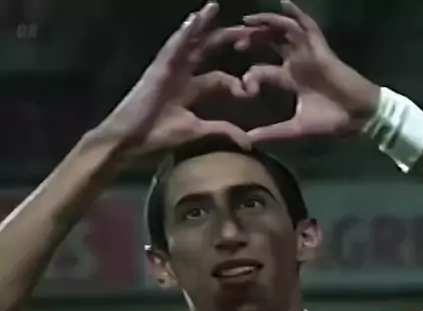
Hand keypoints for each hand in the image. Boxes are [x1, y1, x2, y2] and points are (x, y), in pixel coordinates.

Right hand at [93, 2, 251, 153]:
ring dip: (202, 25)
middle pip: (206, 52)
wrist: (128, 141)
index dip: (237, 83)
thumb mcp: (196, 132)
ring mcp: (168, 70)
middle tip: (247, 29)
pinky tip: (195, 19)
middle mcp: (180, 76)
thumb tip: (248, 144)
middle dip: (226, 40)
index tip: (252, 91)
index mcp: (189, 91)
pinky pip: (173, 47)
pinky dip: (184, 33)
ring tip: (214, 7)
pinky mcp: (158, 69)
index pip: (219, 79)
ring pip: (189, 43)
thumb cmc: (156, 137)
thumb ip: (221, 131)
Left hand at [239, 0, 379, 142]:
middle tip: (234, 40)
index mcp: (289, 79)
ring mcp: (309, 53)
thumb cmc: (330, 121)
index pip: (263, 70)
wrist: (357, 117)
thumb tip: (248, 140)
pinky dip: (296, 15)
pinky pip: (308, 27)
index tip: (242, 88)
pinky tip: (283, 3)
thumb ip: (272, 132)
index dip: (250, 76)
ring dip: (266, 24)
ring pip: (284, 31)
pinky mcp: (321, 49)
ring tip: (248, 21)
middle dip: (252, 39)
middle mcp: (297, 63)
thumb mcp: (295, 128)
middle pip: (271, 43)